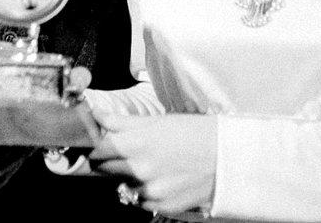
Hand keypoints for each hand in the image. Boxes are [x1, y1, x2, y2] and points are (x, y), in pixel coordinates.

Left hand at [90, 113, 216, 215]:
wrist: (228, 157)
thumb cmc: (195, 132)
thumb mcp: (158, 121)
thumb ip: (122, 122)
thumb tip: (95, 115)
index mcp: (136, 143)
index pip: (95, 149)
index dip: (91, 145)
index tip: (92, 141)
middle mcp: (139, 170)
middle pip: (103, 169)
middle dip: (108, 159)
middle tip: (124, 150)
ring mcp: (149, 191)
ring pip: (122, 185)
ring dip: (127, 176)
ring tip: (151, 162)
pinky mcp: (161, 206)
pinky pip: (140, 199)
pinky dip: (145, 190)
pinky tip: (162, 176)